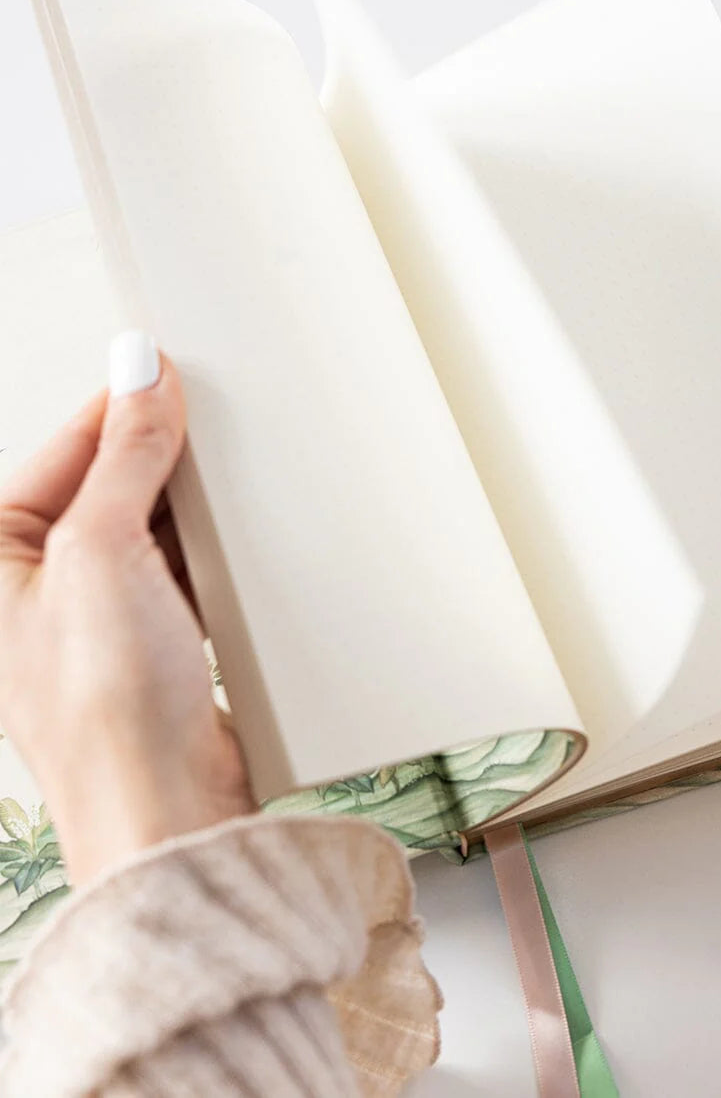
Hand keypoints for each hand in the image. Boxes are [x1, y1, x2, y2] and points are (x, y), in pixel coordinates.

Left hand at [0, 332, 252, 883]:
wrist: (167, 808)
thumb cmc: (105, 710)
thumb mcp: (102, 550)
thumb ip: (124, 457)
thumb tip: (137, 376)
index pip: (59, 453)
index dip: (115, 409)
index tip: (166, 369)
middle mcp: (33, 593)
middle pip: (104, 486)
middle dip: (155, 458)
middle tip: (203, 422)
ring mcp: (92, 621)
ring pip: (147, 528)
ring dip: (186, 507)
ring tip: (220, 487)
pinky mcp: (149, 646)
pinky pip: (178, 572)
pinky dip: (206, 551)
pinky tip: (231, 542)